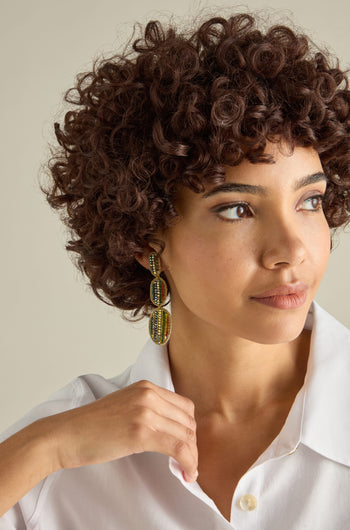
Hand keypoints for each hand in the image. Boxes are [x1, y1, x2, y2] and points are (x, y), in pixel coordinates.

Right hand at [48, 380, 197, 481]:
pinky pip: (178, 448)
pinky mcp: (140, 431)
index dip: (189, 430)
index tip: (187, 448)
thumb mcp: (124, 407)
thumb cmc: (89, 427)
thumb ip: (147, 410)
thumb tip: (171, 429)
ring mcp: (145, 411)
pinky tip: (185, 474)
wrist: (65, 435)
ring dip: (192, 457)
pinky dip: (188, 463)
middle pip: (188, 421)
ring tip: (187, 472)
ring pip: (186, 435)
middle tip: (187, 464)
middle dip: (193, 445)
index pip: (184, 406)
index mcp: (145, 387)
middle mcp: (148, 394)